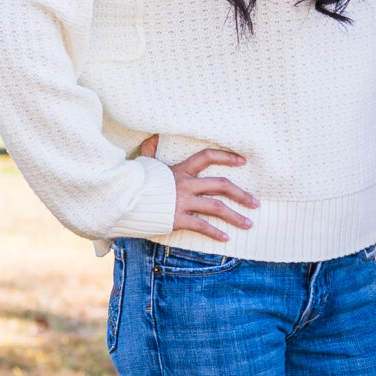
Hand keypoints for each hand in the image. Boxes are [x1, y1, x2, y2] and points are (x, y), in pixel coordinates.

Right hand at [137, 136, 258, 243]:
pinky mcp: (177, 218)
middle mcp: (185, 184)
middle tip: (256, 203)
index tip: (242, 160)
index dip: (226, 156)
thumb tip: (154, 137)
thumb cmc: (134, 182)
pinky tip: (225, 238)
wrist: (120, 199)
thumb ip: (152, 151)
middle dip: (241, 194)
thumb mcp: (145, 164)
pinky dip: (215, 232)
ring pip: (216, 207)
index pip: (207, 156)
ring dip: (235, 216)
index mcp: (180, 170)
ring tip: (249, 224)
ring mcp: (182, 202)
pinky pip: (201, 226)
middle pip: (221, 185)